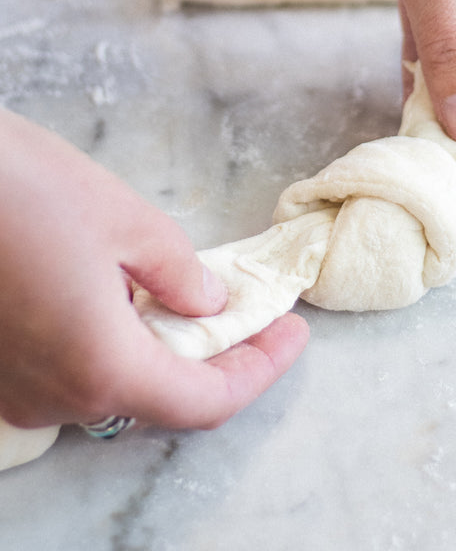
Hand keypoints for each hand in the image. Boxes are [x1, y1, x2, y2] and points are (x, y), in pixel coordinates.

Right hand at [0, 109, 307, 431]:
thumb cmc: (21, 190)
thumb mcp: (127, 221)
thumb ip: (181, 276)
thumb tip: (209, 306)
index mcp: (100, 367)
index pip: (205, 401)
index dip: (261, 369)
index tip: (294, 332)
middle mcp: (57, 399)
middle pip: (163, 397)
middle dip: (220, 358)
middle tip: (258, 312)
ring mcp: (20, 391)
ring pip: (118, 385)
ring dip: (170, 350)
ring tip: (207, 298)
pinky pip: (75, 370)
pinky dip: (120, 344)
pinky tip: (136, 298)